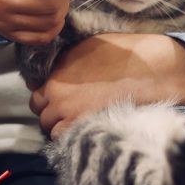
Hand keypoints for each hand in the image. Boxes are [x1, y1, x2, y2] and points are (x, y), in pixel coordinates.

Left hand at [29, 33, 184, 138]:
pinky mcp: (81, 127)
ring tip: (77, 122)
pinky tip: (84, 129)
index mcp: (57, 71)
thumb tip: (55, 70)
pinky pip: (63, 138)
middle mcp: (57, 92)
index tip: (58, 98)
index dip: (47, 95)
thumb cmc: (124, 55)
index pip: (36, 91)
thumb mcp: (87, 46)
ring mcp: (67, 112)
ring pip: (49, 127)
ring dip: (59, 126)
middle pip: (40, 111)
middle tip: (68, 111)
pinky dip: (69, 137)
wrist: (148, 70)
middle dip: (51, 111)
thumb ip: (65, 61)